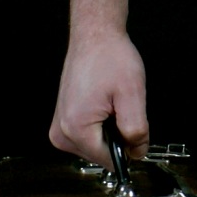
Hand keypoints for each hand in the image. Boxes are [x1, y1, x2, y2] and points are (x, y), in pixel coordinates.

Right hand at [49, 29, 148, 165]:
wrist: (94, 36)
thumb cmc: (110, 58)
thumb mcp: (132, 94)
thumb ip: (136, 129)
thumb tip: (137, 153)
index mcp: (76, 129)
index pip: (108, 160)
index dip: (128, 147)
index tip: (134, 127)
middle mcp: (61, 132)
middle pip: (100, 154)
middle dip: (117, 137)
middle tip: (121, 107)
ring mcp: (58, 127)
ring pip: (95, 146)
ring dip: (109, 130)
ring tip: (111, 103)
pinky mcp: (61, 120)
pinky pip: (87, 136)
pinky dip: (100, 125)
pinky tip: (103, 104)